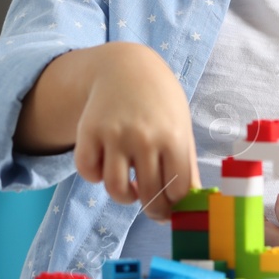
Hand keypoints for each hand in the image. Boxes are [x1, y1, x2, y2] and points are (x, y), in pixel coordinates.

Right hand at [73, 43, 201, 221]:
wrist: (126, 67)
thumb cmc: (159, 103)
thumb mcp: (180, 127)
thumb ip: (186, 165)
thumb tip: (191, 205)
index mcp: (173, 137)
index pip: (178, 191)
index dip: (176, 204)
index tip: (172, 203)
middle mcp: (144, 137)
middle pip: (150, 195)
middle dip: (153, 210)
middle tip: (153, 208)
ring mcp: (115, 134)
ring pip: (116, 190)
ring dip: (124, 197)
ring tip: (130, 188)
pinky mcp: (89, 131)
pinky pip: (88, 172)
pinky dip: (95, 177)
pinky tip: (106, 166)